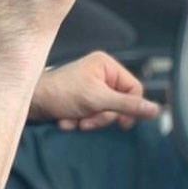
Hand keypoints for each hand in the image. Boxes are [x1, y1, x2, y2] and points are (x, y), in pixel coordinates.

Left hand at [29, 51, 160, 129]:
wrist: (31, 102)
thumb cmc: (61, 94)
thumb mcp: (98, 100)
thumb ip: (127, 105)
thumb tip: (156, 109)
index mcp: (106, 65)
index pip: (134, 89)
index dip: (129, 108)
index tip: (121, 123)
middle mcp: (100, 72)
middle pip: (120, 102)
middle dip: (103, 116)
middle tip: (87, 120)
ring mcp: (90, 85)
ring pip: (106, 112)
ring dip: (90, 120)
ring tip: (74, 120)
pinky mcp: (81, 98)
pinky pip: (92, 114)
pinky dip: (81, 120)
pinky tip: (67, 120)